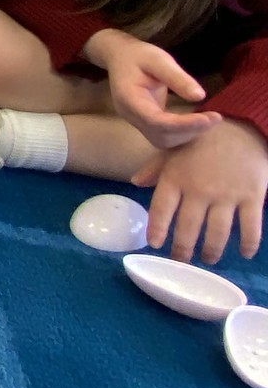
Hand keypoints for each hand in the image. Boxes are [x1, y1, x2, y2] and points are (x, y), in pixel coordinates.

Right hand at [90, 31, 219, 141]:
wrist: (120, 57)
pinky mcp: (145, 122)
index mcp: (129, 99)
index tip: (210, 118)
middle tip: (214, 118)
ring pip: (163, 140)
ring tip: (207, 119)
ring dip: (187, 134)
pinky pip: (164, 135)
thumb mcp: (158, 60)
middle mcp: (131, 115)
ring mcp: (136, 121)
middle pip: (161, 136)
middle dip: (189, 131)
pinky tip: (195, 120)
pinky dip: (182, 132)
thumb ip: (177, 78)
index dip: (184, 124)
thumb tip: (200, 96)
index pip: (157, 121)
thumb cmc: (138, 56)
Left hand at [133, 119, 267, 263]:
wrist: (242, 126)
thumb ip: (155, 168)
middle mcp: (199, 189)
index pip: (161, 209)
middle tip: (181, 261)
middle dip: (183, 250)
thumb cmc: (203, 141)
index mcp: (176, 178)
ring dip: (212, 251)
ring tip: (208, 259)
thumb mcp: (174, 150)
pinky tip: (244, 254)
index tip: (154, 245)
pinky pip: (250, 227)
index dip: (157, 229)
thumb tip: (135, 183)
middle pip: (188, 228)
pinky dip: (248, 244)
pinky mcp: (251, 197)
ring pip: (217, 233)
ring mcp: (226, 195)